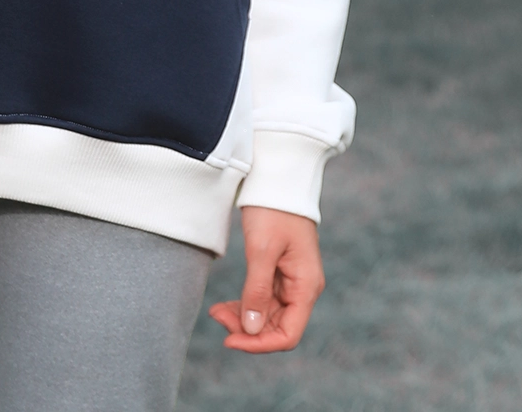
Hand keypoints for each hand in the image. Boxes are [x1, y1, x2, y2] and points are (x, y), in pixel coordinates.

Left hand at [208, 206, 323, 352]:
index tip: (230, 339)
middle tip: (216, 317)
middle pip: (276, 326)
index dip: (260, 344)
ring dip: (243, 317)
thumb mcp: (262, 250)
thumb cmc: (273, 210)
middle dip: (247, 329)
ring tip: (215, 312)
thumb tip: (251, 330)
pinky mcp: (279, 271)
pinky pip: (263, 298)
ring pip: (267, 314)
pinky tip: (224, 305)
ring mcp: (291, 280)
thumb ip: (256, 291)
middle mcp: (302, 288)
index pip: (288, 334)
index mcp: (306, 286)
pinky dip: (245, 304)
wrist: (277, 178)